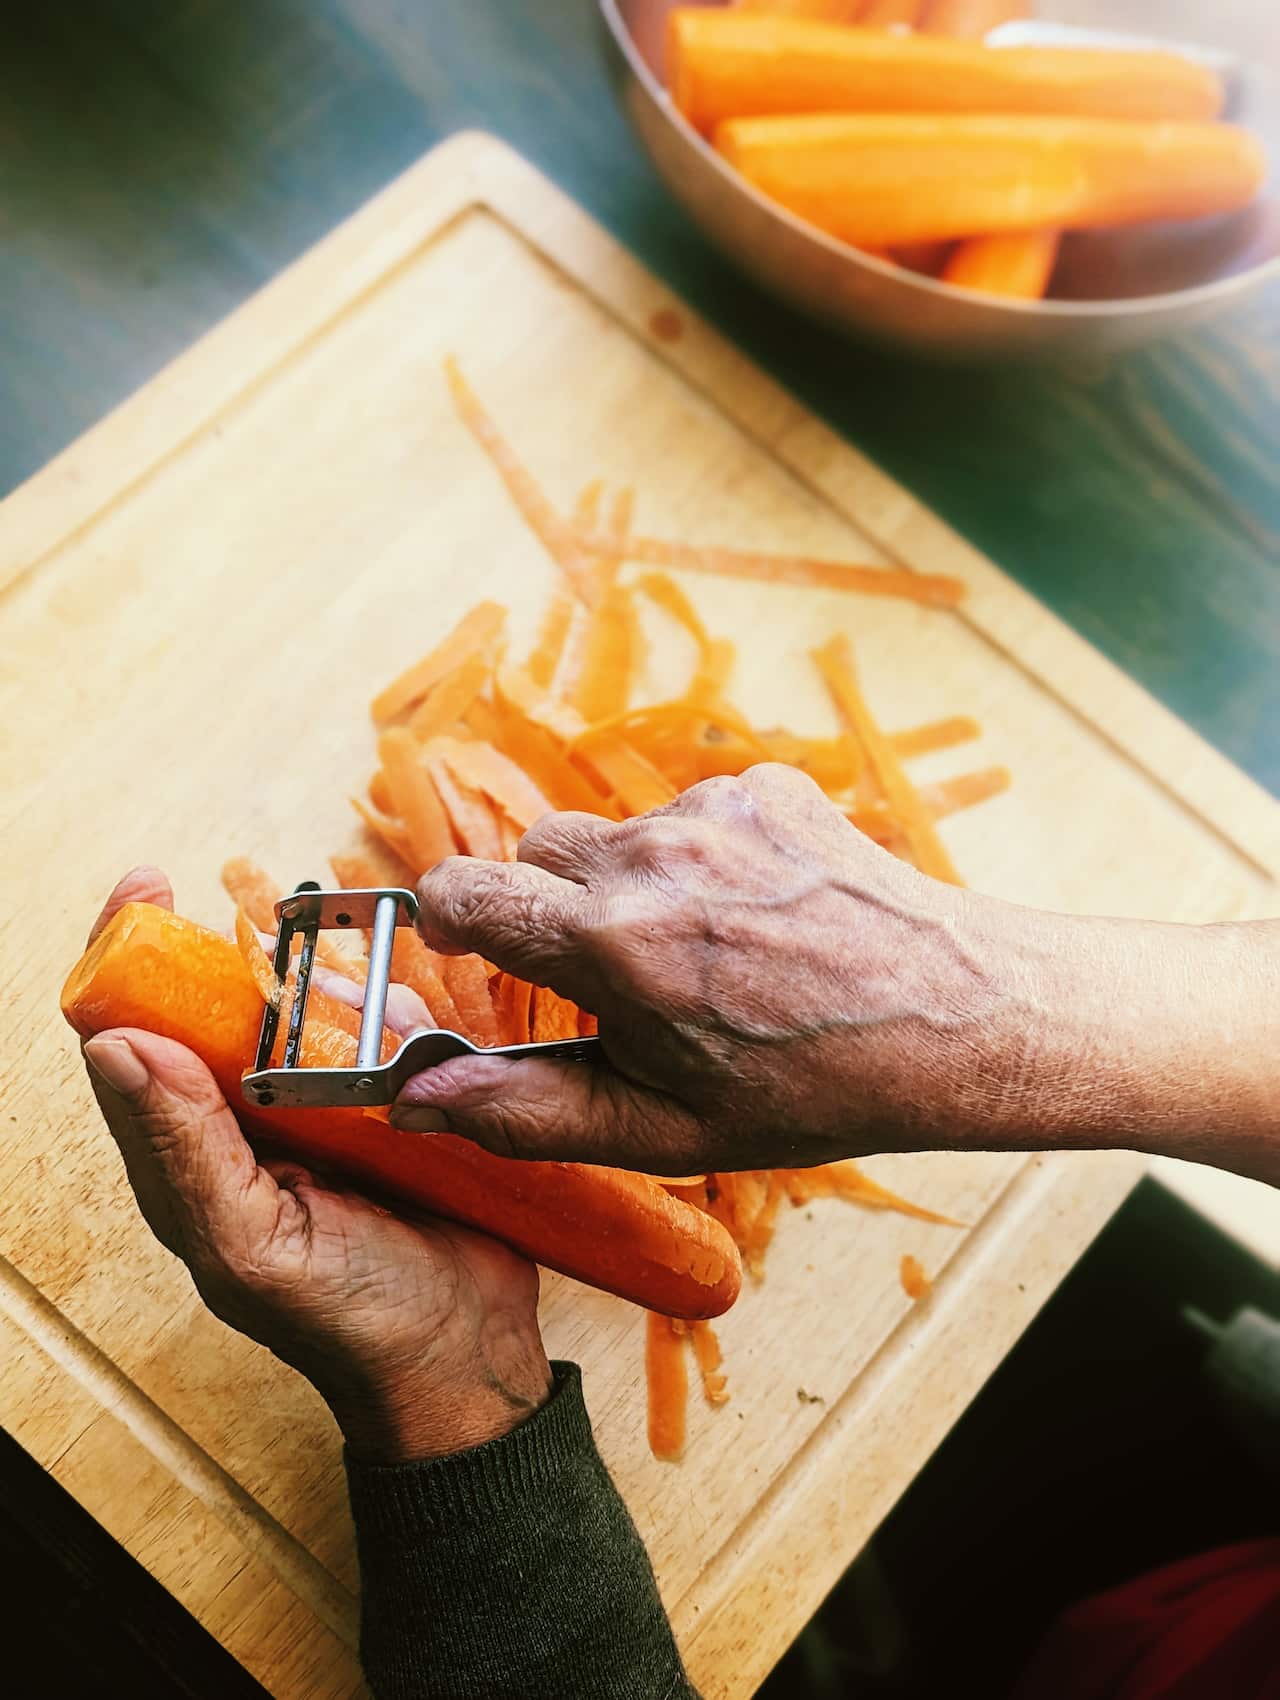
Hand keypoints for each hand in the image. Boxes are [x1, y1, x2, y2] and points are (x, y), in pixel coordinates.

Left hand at [82, 868, 551, 1462]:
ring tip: (387, 1047)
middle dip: (261, 959)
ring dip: (349, 998)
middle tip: (305, 953)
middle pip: (222, 1002)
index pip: (129, 1035)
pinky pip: (387, 1027)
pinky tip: (427, 1055)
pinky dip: (406, 1019)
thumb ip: (182, 1149)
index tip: (148, 887)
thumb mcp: (251, 1243)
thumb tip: (115, 1045)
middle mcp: (246, 1122)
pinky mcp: (391, 1104)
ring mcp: (322, 1109)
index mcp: (188, 1154)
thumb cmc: (353, 1320)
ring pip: (312, 1005)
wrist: (468, 1356)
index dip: (125, 956)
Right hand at [392, 765, 1037, 1172]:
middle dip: (551, 910)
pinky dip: (698, 857)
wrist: (956, 1015)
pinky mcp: (761, 785)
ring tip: (706, 950)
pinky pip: (686, 812)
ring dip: (628, 884)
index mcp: (615, 945)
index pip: (460, 891)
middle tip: (618, 975)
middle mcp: (654, 857)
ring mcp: (714, 811)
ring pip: (612, 834)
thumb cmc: (813, 1087)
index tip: (472, 947)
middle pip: (534, 853)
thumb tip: (417, 1096)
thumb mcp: (663, 1131)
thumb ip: (525, 1111)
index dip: (449, 920)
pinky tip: (756, 912)